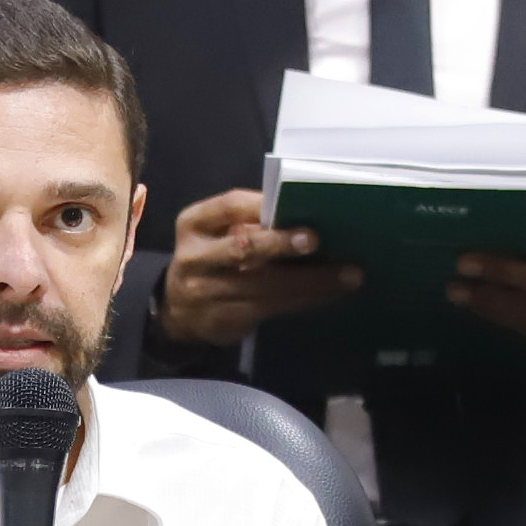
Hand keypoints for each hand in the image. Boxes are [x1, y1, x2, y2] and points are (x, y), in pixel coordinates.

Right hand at [156, 188, 359, 346]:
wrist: (178, 313)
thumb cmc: (212, 260)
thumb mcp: (217, 234)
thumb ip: (249, 223)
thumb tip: (307, 216)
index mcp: (194, 224)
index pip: (230, 206)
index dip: (264, 206)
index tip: (298, 204)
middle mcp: (195, 257)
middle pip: (243, 247)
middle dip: (282, 244)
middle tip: (318, 240)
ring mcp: (206, 293)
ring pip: (264, 286)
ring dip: (310, 281)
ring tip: (347, 276)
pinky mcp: (224, 321)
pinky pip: (271, 309)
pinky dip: (305, 300)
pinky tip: (330, 294)